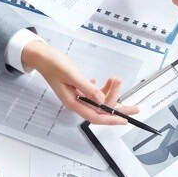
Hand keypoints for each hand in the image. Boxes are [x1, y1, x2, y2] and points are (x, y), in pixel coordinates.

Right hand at [21, 41, 139, 124]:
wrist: (42, 57)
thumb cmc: (53, 65)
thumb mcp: (72, 75)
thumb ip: (87, 88)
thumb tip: (101, 100)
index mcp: (73, 103)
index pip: (95, 117)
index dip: (111, 120)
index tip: (124, 120)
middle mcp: (76, 102)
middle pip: (101, 110)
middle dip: (118, 106)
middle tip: (134, 107)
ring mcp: (78, 96)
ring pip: (100, 100)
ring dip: (110, 91)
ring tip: (116, 80)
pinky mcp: (79, 89)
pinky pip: (95, 93)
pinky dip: (103, 87)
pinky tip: (106, 81)